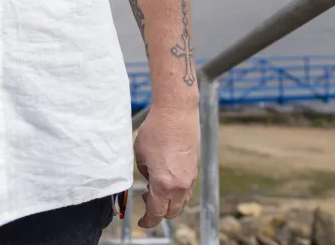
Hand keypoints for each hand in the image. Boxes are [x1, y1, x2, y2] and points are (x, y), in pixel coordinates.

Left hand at [133, 103, 199, 229]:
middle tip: (146, 201)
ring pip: (181, 202)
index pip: (157, 213)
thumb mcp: (140, 155)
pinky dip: (177, 192)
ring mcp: (189, 177)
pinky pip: (187, 189)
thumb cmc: (155, 131)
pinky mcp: (194, 168)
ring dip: (169, 203)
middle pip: (171, 212)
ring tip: (155, 190)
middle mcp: (180, 185)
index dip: (148, 221)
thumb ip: (145, 173)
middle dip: (158, 212)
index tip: (142, 223)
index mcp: (163, 184)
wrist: (176, 113)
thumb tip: (150, 180)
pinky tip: (167, 180)